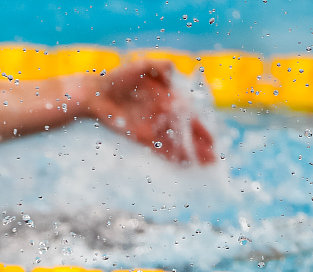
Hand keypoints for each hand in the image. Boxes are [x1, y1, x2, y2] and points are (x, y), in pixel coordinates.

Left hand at [90, 60, 214, 163]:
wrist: (98, 93)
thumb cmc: (120, 78)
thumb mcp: (145, 67)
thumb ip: (163, 66)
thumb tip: (174, 69)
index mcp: (169, 100)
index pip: (190, 117)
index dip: (201, 129)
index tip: (213, 141)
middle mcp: (163, 117)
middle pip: (186, 134)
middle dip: (200, 146)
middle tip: (214, 159)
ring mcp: (152, 127)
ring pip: (176, 144)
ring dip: (190, 154)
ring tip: (205, 164)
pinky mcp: (140, 136)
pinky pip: (159, 148)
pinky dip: (172, 155)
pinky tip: (184, 163)